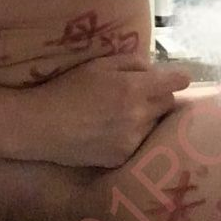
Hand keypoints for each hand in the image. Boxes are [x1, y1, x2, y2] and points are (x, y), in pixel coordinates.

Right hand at [21, 54, 190, 167]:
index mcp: (134, 88)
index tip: (176, 79)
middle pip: (169, 105)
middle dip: (160, 97)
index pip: (176, 83)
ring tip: (123, 116)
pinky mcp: (123, 158)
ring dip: (147, 119)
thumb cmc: (68, 88)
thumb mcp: (98, 64)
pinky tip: (111, 132)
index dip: (178, 78)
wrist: (43, 124)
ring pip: (155, 126)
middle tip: (141, 95)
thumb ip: (131, 62)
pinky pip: (139, 143)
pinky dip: (132, 136)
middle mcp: (139, 116)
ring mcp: (132, 140)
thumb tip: (154, 68)